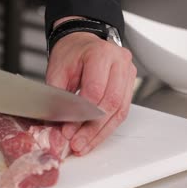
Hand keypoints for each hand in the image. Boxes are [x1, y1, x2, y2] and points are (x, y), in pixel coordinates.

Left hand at [46, 27, 136, 155]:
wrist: (82, 41)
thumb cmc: (70, 53)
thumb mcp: (57, 70)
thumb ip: (58, 96)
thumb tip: (58, 125)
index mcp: (100, 53)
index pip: (95, 90)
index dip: (81, 115)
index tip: (68, 131)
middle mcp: (119, 62)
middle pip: (111, 103)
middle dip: (93, 129)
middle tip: (77, 144)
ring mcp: (128, 73)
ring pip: (120, 110)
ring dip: (101, 133)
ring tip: (85, 146)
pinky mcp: (129, 84)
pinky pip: (122, 110)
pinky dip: (108, 127)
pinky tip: (95, 137)